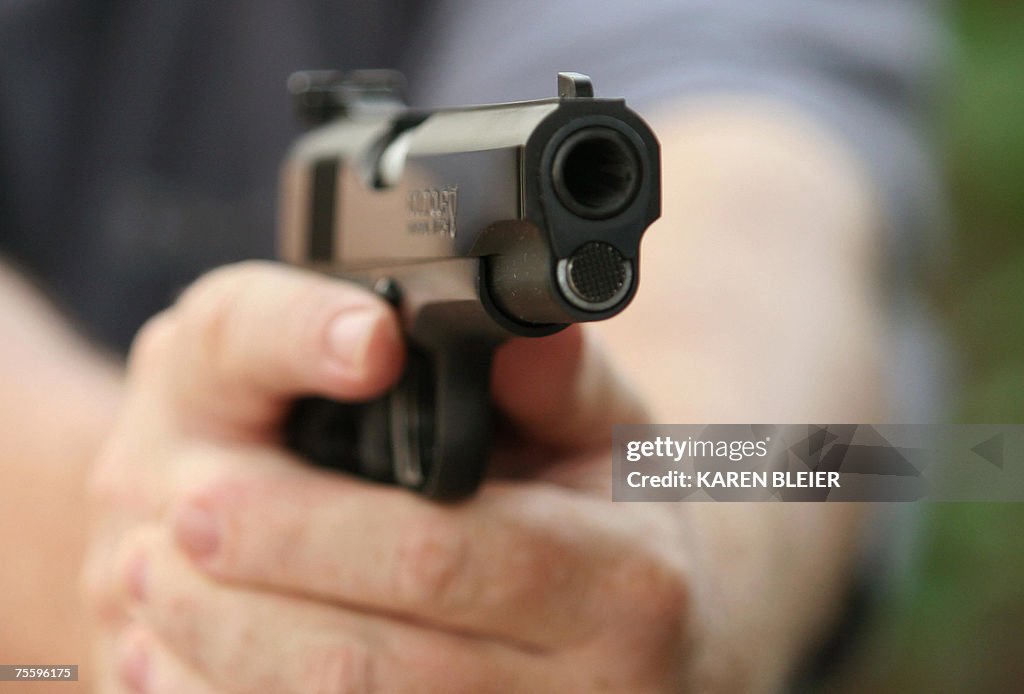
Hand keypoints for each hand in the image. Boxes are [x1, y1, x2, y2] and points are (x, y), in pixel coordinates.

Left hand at [83, 261, 694, 692]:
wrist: (646, 651)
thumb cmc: (611, 526)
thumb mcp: (603, 431)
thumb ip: (548, 375)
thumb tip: (496, 314)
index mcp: (624, 578)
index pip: (442, 555)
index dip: (315, 532)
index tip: (201, 495)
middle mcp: (590, 686)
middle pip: (372, 662)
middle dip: (241, 605)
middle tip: (153, 540)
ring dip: (221, 666)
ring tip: (150, 594)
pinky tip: (183, 671)